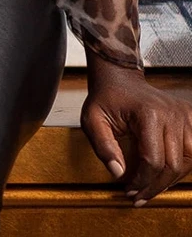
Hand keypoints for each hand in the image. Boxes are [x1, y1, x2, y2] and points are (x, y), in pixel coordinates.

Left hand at [81, 51, 191, 204]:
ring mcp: (185, 116)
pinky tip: (164, 173)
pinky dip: (181, 167)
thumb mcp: (92, 119)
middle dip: (155, 186)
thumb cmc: (106, 98)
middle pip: (173, 165)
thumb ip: (103, 146)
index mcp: (149, 113)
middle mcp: (172, 114)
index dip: (142, 181)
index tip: (129, 190)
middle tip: (139, 196)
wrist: (119, 78)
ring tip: (151, 187)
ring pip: (187, 162)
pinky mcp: (190, 119)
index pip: (152, 160)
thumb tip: (118, 173)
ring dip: (170, 180)